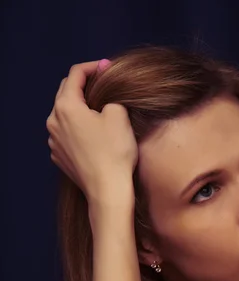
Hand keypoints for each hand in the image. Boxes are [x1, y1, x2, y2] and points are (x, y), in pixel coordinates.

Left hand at [46, 60, 137, 203]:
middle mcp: (53, 121)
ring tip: (97, 112)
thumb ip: (111, 98)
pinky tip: (92, 135)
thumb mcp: (120, 115)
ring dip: (79, 109)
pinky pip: (66, 135)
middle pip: (66, 93)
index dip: (93, 67)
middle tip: (103, 86)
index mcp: (66, 106)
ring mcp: (54, 141)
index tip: (107, 68)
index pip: (75, 75)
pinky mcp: (59, 157)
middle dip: (84, 86)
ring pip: (64, 115)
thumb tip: (107, 99)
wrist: (108, 190)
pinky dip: (77, 129)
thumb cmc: (114, 152)